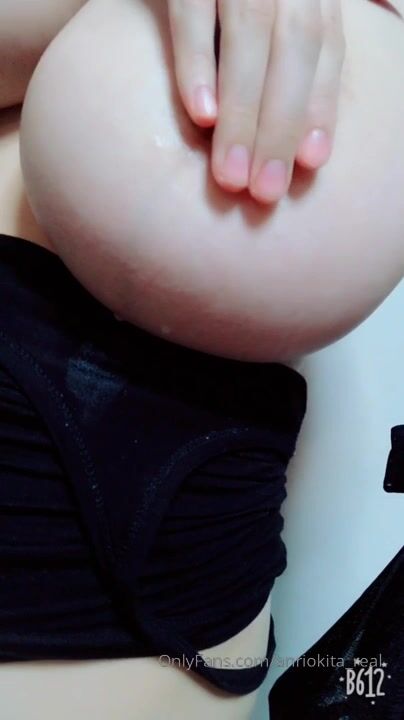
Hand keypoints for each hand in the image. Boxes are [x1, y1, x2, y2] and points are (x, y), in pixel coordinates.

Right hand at [168, 0, 344, 203]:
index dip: (321, 106)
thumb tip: (302, 145)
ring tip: (231, 174)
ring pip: (249, 34)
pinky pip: (191, 10)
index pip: (325, 48)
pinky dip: (197, 63)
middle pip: (294, 47)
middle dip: (281, 124)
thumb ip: (281, 60)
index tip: (310, 164)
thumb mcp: (262, 18)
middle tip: (265, 192)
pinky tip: (200, 115)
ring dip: (242, 112)